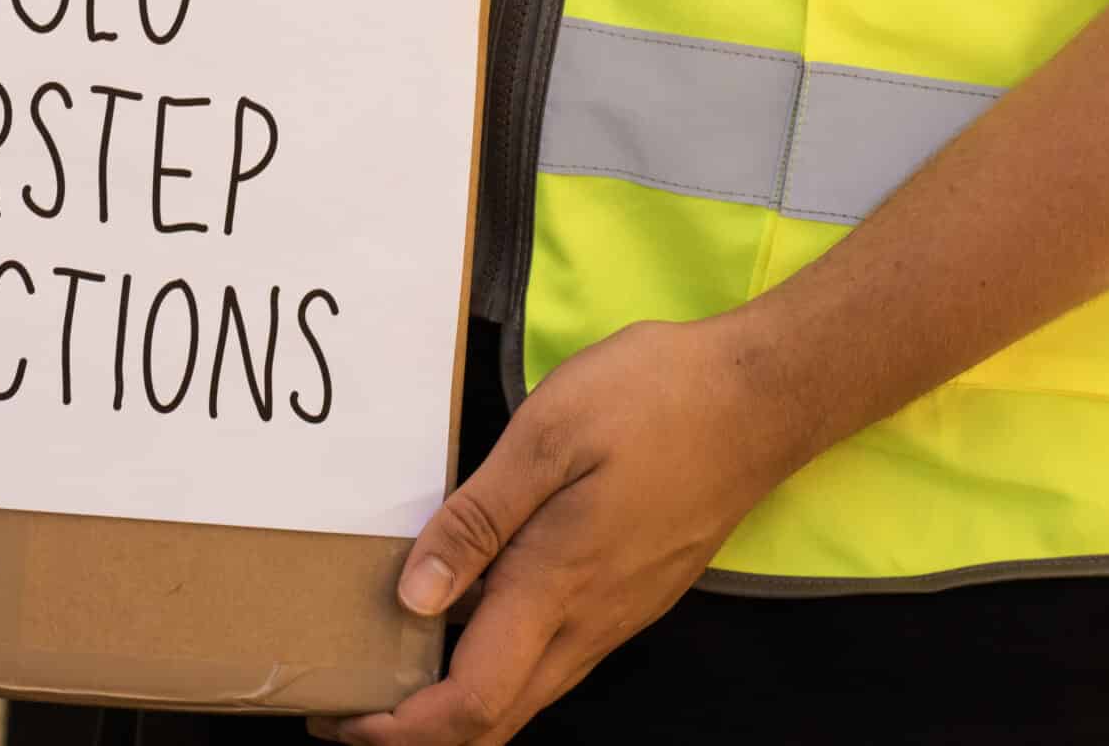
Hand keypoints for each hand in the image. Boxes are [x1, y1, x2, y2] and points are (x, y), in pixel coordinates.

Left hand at [314, 315, 808, 745]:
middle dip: (419, 733)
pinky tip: (469, 617)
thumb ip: (478, 520)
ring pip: (531, 691)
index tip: (345, 719)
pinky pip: (558, 656)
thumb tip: (415, 600)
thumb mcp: (548, 435)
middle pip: (499, 718)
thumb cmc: (654, 399)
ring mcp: (620, 613)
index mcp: (558, 586)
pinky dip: (501, 663)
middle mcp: (592, 622)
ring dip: (460, 701)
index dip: (403, 731)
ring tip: (395, 667)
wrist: (763, 397)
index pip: (473, 701)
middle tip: (350, 707)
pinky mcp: (635, 593)